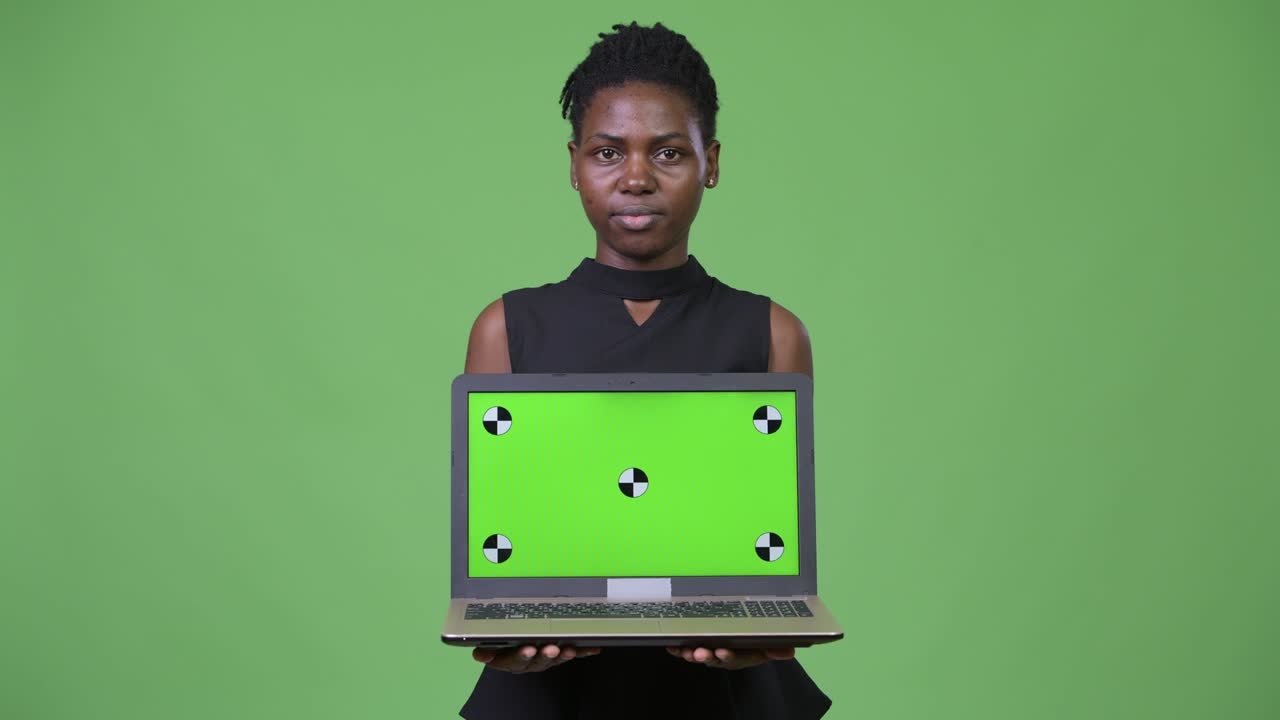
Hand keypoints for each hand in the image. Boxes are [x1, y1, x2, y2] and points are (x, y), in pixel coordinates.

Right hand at [472, 644, 601, 673]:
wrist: (510, 650)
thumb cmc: (501, 645)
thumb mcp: (489, 648)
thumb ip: (486, 651)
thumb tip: (479, 654)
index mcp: (510, 661)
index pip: (514, 660)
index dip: (521, 656)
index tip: (528, 649)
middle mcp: (529, 662)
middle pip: (537, 661)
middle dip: (545, 655)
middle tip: (551, 648)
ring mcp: (544, 660)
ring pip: (554, 659)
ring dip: (562, 655)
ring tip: (569, 650)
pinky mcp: (558, 655)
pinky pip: (571, 653)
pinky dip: (583, 651)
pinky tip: (593, 649)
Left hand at [666, 646, 794, 669]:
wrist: (748, 644)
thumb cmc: (756, 644)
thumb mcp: (768, 647)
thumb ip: (776, 649)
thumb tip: (790, 651)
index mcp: (741, 656)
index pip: (735, 658)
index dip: (728, 656)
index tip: (723, 652)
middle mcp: (725, 656)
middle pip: (714, 658)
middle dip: (706, 656)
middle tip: (700, 653)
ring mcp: (711, 652)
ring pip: (701, 655)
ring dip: (692, 654)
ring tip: (687, 652)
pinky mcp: (699, 647)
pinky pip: (688, 650)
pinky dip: (678, 650)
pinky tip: (671, 647)